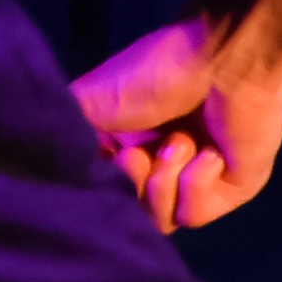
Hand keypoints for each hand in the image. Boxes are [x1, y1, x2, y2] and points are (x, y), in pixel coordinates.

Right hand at [71, 17, 281, 232]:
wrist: (223, 62)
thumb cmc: (155, 73)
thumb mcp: (88, 99)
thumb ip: (62, 137)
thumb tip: (53, 176)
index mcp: (125, 144)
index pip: (101, 187)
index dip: (99, 180)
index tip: (108, 154)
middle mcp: (157, 164)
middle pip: (127, 209)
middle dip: (131, 180)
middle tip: (139, 152)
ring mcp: (195, 180)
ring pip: (159, 219)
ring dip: (164, 178)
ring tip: (181, 143)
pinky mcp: (228, 191)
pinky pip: (194, 214)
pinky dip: (195, 182)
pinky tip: (208, 152)